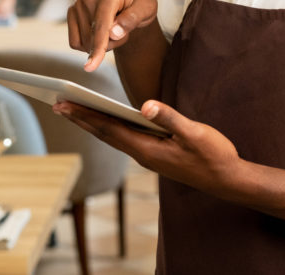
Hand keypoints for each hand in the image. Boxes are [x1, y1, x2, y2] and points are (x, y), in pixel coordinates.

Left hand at [53, 99, 242, 197]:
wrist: (227, 179)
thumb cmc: (213, 155)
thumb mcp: (194, 133)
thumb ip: (169, 118)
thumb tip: (145, 105)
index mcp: (148, 149)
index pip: (109, 129)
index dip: (85, 116)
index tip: (64, 104)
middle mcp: (143, 155)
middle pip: (105, 134)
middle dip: (81, 118)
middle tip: (57, 104)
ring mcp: (148, 157)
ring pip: (113, 137)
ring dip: (92, 123)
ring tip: (73, 110)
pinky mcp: (155, 155)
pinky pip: (125, 139)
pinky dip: (110, 128)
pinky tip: (105, 120)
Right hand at [67, 0, 157, 71]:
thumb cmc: (139, 1)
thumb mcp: (148, 8)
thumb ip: (133, 19)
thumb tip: (113, 34)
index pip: (101, 26)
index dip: (98, 47)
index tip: (91, 66)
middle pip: (94, 38)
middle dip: (112, 43)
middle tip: (123, 29)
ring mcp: (78, 4)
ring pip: (85, 43)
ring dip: (102, 43)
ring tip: (113, 27)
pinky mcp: (72, 12)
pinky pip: (76, 42)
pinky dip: (89, 44)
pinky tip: (99, 31)